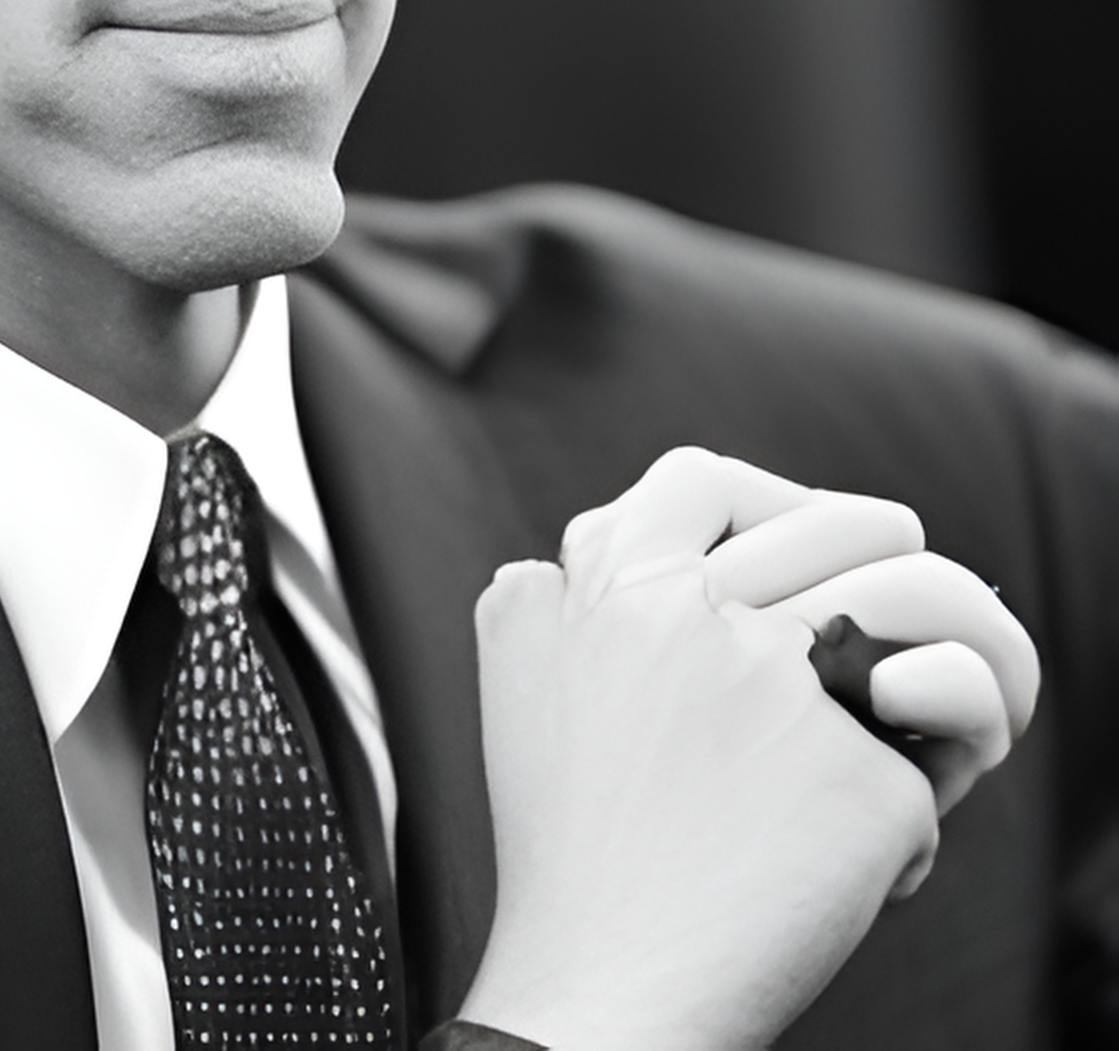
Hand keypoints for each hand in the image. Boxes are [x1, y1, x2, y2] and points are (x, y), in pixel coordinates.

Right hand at [459, 448, 1033, 1050]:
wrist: (602, 988)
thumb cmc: (565, 839)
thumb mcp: (520, 662)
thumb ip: (556, 583)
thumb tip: (597, 548)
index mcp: (615, 580)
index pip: (708, 481)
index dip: (761, 504)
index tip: (785, 554)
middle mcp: (697, 613)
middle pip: (847, 527)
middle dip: (883, 565)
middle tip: (881, 624)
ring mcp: (783, 691)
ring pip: (930, 604)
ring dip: (949, 648)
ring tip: (923, 701)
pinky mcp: (866, 784)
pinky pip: (934, 754)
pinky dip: (904, 811)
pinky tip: (861, 861)